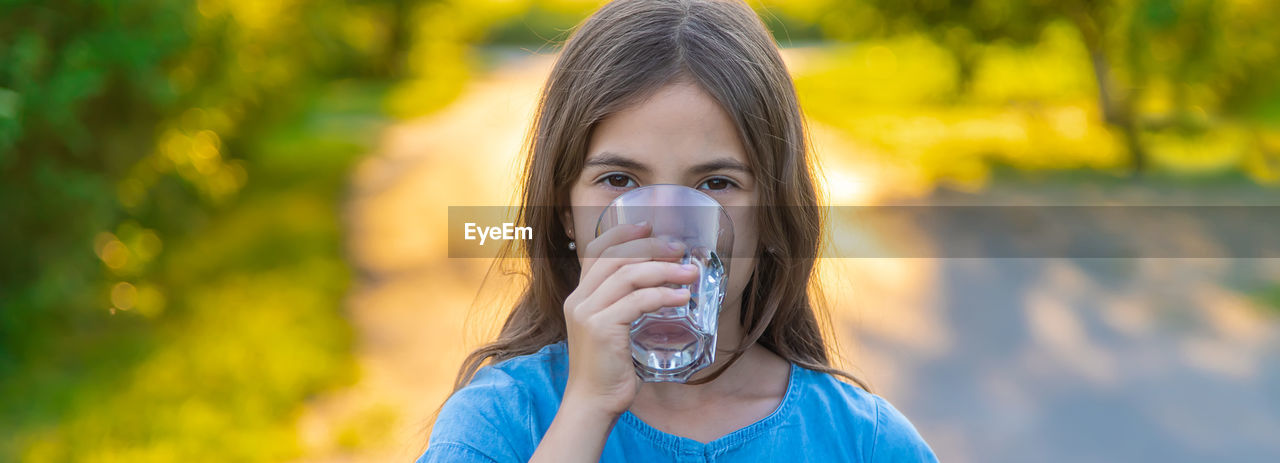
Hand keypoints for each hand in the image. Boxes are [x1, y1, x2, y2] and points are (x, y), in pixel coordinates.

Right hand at [560, 222, 696, 416]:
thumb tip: (659, 286)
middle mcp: (578, 299)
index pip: (596, 251)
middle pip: (615, 256)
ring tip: (691, 272)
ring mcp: (587, 313)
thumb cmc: (609, 370)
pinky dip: (664, 295)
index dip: (622, 233)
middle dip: (651, 247)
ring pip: (628, 274)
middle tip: (680, 248)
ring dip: (665, 270)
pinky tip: (683, 299)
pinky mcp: (601, 328)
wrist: (593, 403)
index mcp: (579, 296)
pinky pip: (638, 301)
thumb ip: (623, 307)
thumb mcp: (612, 330)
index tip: (649, 226)